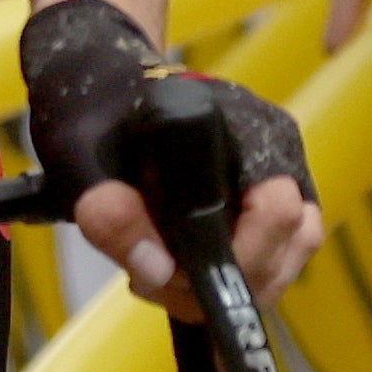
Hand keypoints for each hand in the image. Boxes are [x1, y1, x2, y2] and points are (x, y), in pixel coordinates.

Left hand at [19, 0, 323, 302]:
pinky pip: (272, 254)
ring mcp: (281, 171)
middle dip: (227, 282)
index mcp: (245, 127)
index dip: (233, 259)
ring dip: (229, 286)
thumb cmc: (93, 113)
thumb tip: (156, 270)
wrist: (104, 85)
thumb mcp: (79, 160)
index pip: (276, 212)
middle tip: (153, 281)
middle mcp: (277, 147)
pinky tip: (175, 268)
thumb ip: (109, 213)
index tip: (171, 274)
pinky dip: (229, 275)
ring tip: (160, 277)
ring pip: (287, 257)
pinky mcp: (269, 196)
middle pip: (292, 243)